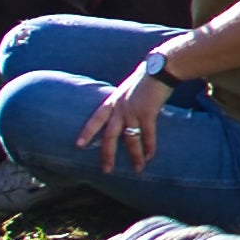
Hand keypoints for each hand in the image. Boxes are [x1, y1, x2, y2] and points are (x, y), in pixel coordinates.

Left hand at [74, 55, 176, 176]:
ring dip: (134, 156)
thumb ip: (122, 102)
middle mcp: (119, 108)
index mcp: (113, 102)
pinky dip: (149, 147)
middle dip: (107, 155)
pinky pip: (147, 135)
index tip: (78, 146)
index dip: (87, 133)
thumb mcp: (127, 90)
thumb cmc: (146, 78)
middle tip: (106, 170)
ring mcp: (133, 111)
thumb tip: (121, 113)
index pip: (95, 119)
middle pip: (109, 136)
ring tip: (137, 168)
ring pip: (130, 139)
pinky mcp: (147, 113)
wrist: (160, 69)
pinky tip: (150, 156)